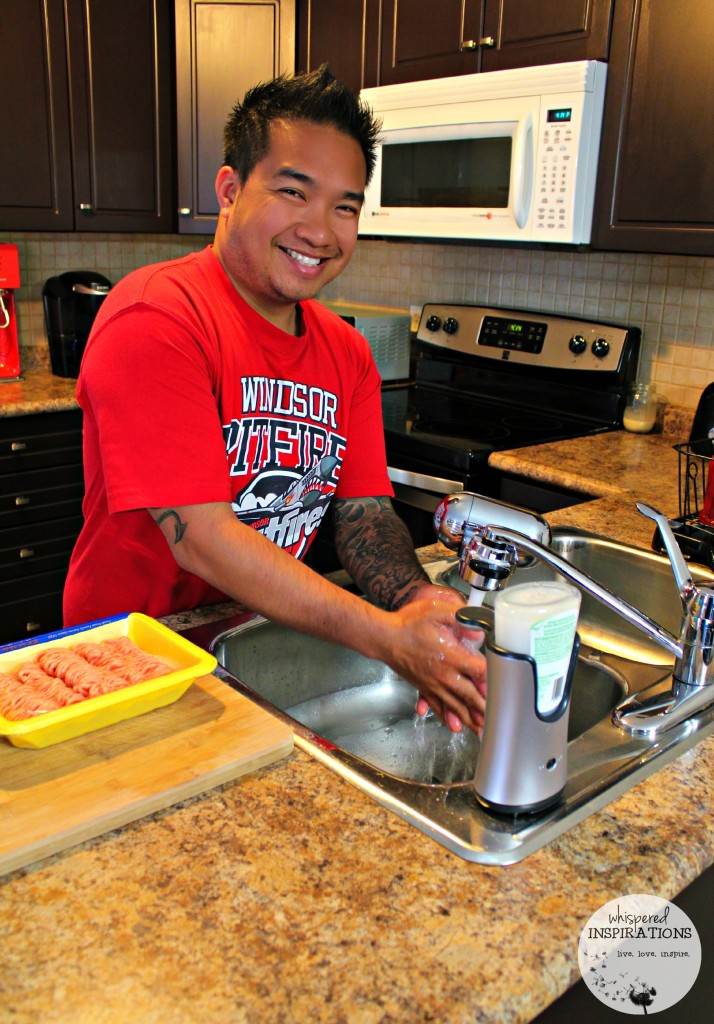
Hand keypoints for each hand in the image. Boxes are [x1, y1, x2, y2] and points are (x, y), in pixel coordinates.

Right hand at [383, 585, 486, 733]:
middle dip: (485, 708)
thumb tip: (478, 629)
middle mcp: (443, 674)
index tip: (503, 686)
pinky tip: (454, 726)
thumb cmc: (408, 623)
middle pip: (469, 695)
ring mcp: (433, 683)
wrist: (383, 637)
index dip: (491, 680)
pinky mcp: (423, 686)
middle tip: (499, 720)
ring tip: (481, 731)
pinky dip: (447, 717)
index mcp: (450, 656)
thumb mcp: (436, 611)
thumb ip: (460, 617)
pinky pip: (437, 705)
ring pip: (455, 705)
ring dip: (469, 719)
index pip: (478, 671)